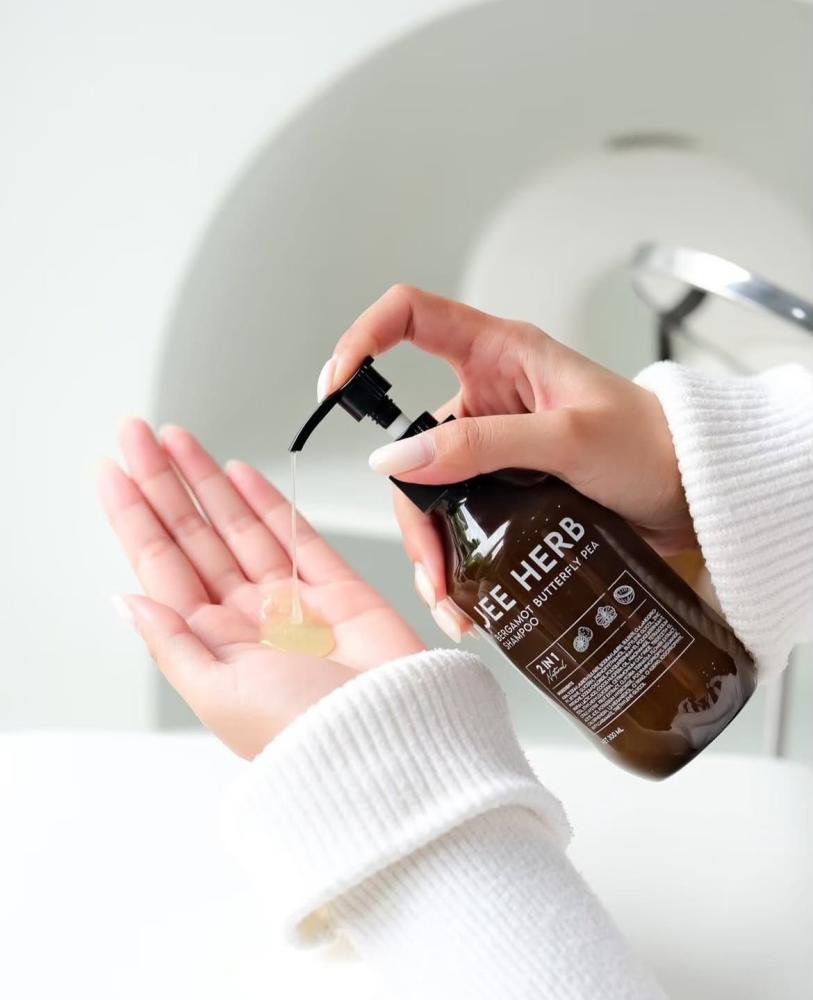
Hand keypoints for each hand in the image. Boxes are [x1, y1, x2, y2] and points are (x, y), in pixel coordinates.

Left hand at [98, 420, 423, 758]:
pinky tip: (239, 474)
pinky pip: (295, 533)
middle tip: (138, 435)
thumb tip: (127, 602)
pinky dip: (267, 501)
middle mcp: (247, 619)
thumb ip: (173, 642)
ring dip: (207, 482)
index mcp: (214, 645)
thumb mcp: (218, 694)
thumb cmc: (306, 735)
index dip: (136, 519)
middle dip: (164, 485)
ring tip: (178, 441)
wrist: (391, 741)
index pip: (162, 568)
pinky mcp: (338, 587)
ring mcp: (292, 601)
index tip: (113, 473)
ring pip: (239, 526)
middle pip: (195, 537)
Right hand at [320, 286, 691, 637]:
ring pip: (429, 491)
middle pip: (409, 439)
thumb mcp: (568, 437)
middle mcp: (487, 396)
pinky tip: (465, 598)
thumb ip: (482, 443)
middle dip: (410, 504)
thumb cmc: (654, 442)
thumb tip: (400, 459)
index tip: (336, 386)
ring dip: (432, 548)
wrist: (695, 493)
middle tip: (430, 560)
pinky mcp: (504, 488)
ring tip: (452, 598)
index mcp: (500, 353)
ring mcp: (492, 445)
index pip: (410, 317)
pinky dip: (455, 561)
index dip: (363, 339)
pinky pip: (458, 520)